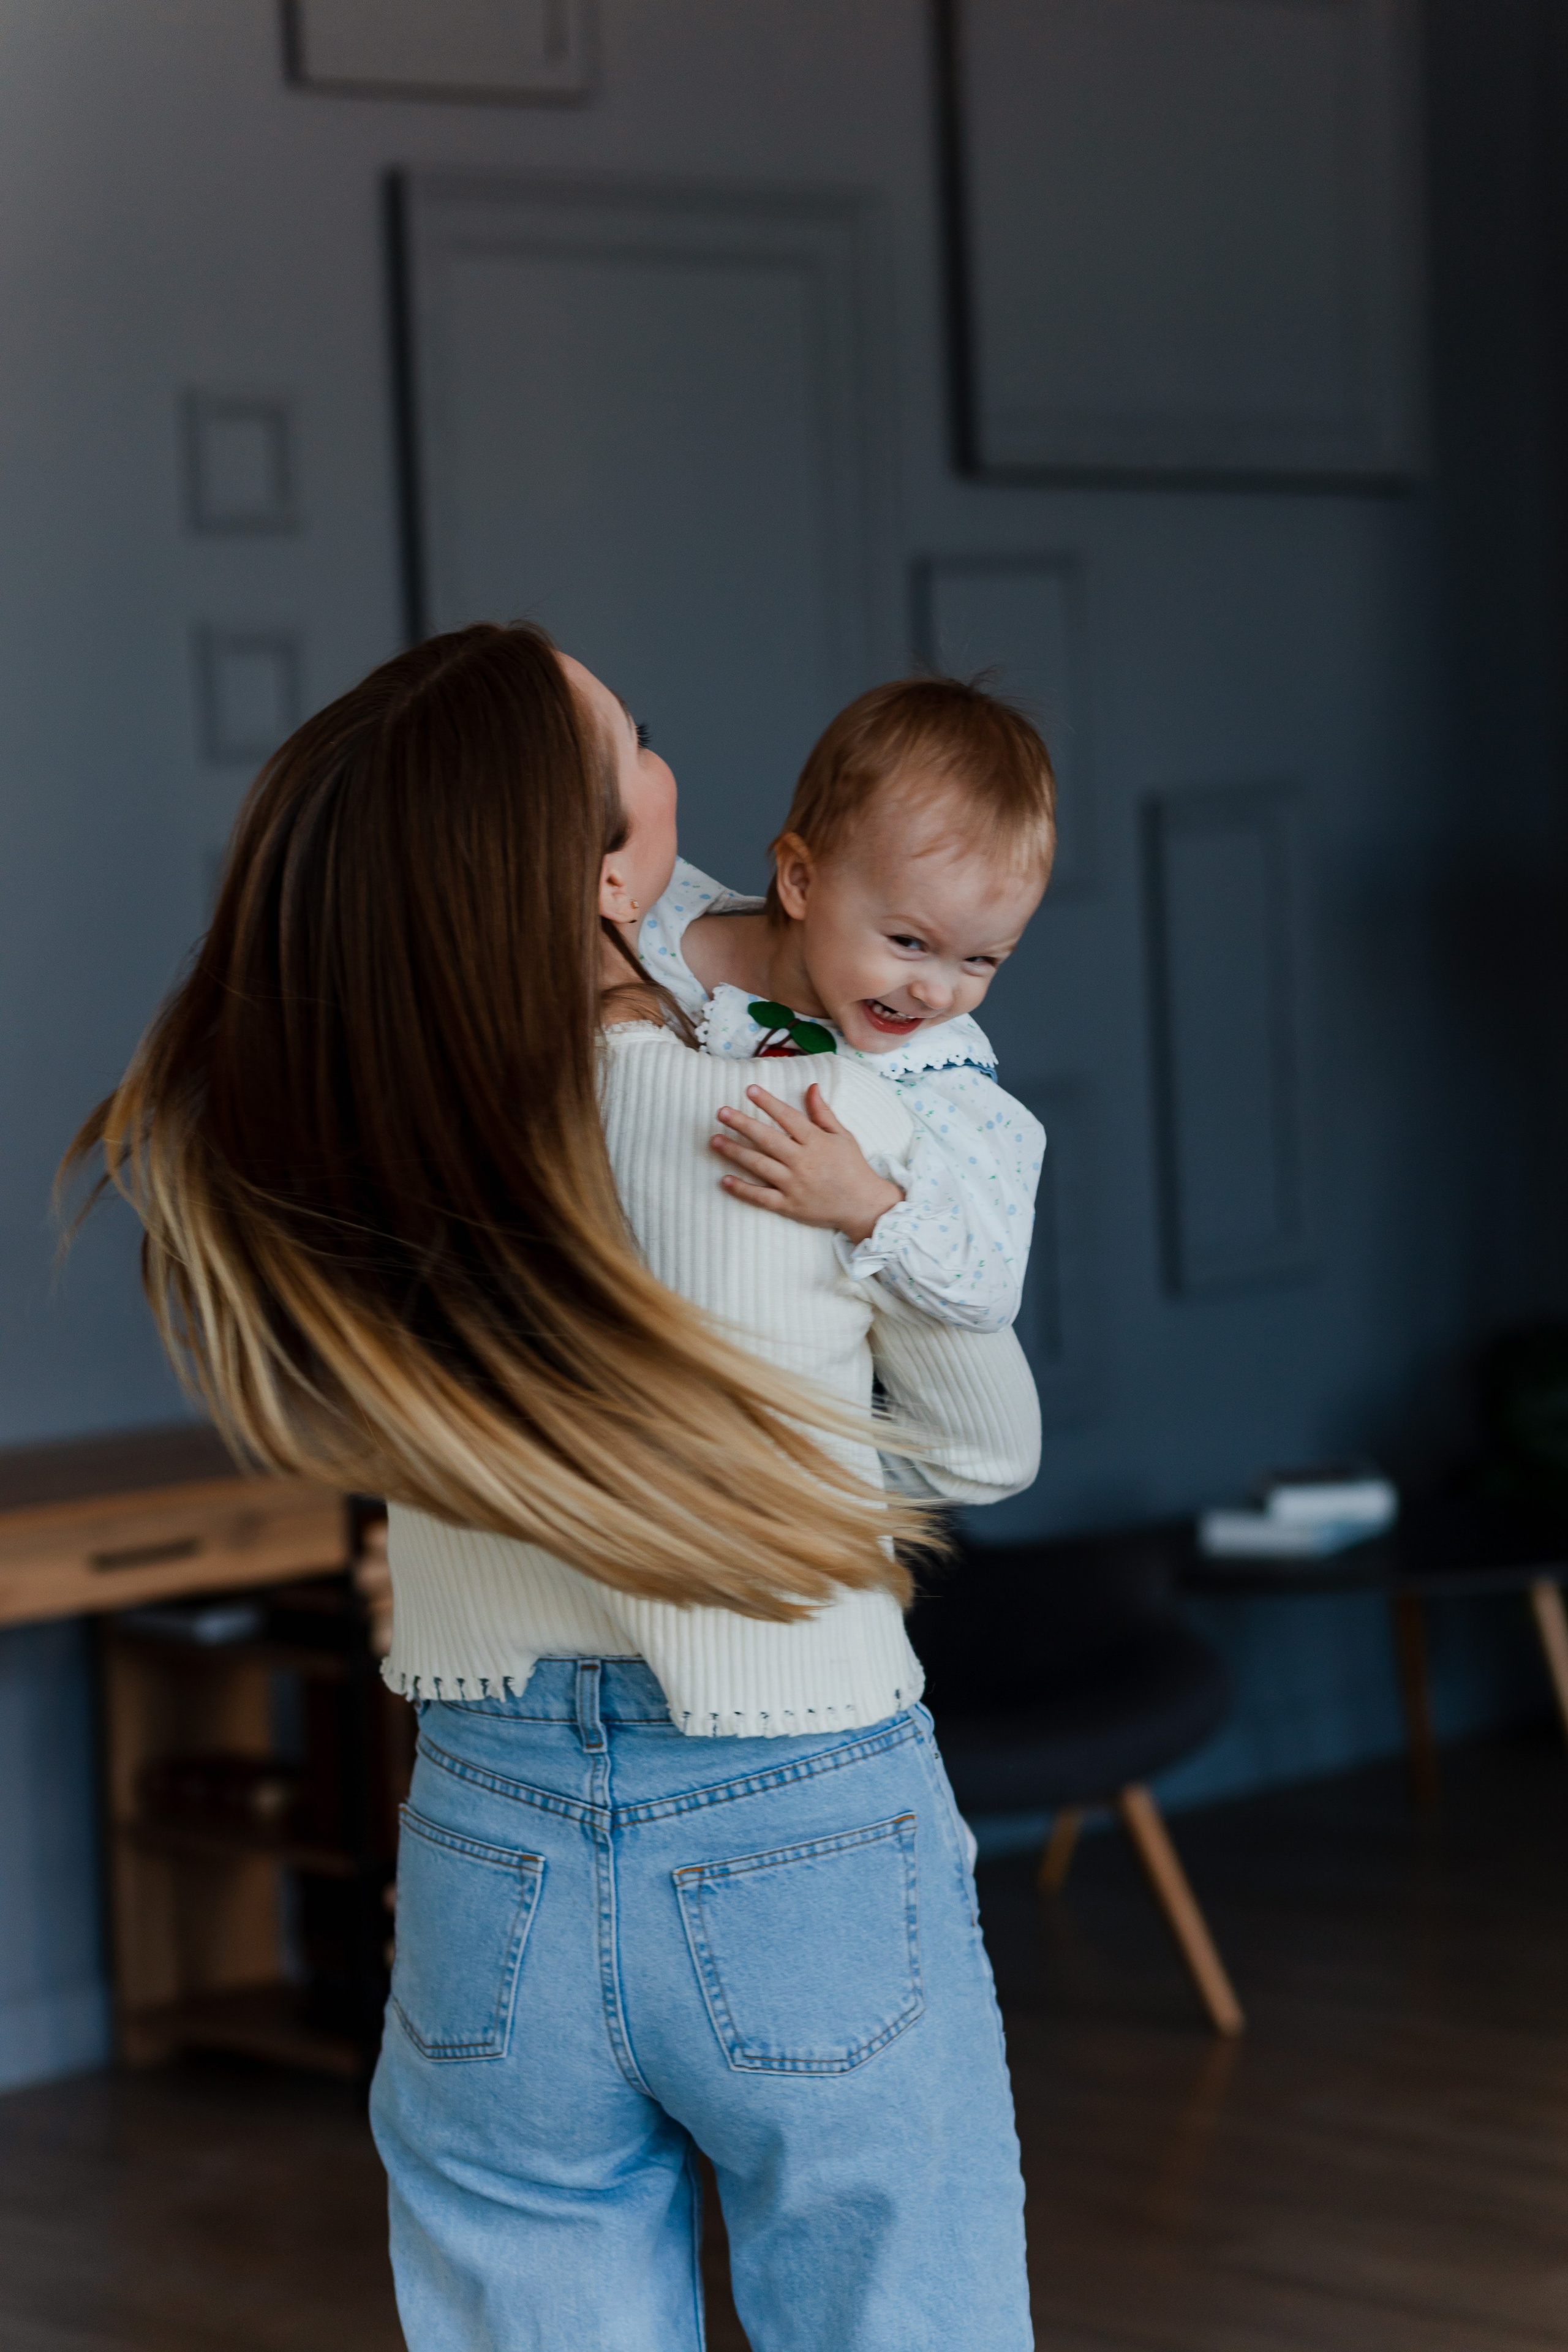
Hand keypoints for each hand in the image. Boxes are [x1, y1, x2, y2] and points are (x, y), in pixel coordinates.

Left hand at [711, 1083, 904, 1241]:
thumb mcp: (842, 1136)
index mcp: (816, 1141)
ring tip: (714, 1140)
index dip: (767, 1102)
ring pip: (759, 1165)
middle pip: (767, 1139)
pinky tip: (724, 1180)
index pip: (787, 1117)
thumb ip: (822, 1113)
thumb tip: (811, 1086)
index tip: (749, 1089)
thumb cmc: (853, 1168)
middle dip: (742, 1124)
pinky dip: (742, 1189)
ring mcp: (794, 1184)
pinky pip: (761, 1197)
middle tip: (721, 1112)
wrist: (864, 1206)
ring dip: (734, 1152)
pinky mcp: (789, 1205)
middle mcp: (802, 1161)